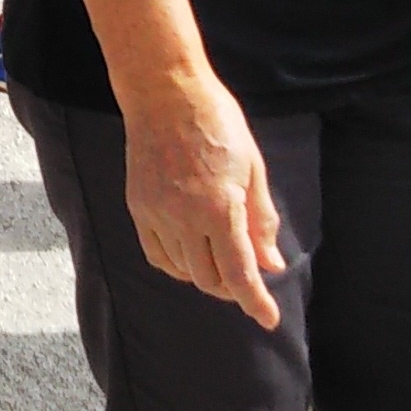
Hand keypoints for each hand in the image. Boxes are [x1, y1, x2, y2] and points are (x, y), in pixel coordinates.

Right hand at [121, 73, 286, 329]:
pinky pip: (157, 255)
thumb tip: (272, 263)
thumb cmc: (217, 122)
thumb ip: (261, 220)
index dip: (256, 302)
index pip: (240, 273)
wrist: (164, 92)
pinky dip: (177, 265)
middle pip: (210, 279)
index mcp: (220, 207)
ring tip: (222, 261)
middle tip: (248, 281)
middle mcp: (185, 217)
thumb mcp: (252, 167)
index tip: (268, 319)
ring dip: (207, 276)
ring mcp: (157, 213)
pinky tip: (191, 256)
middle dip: (233, 289)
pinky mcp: (139, 207)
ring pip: (184, 270)